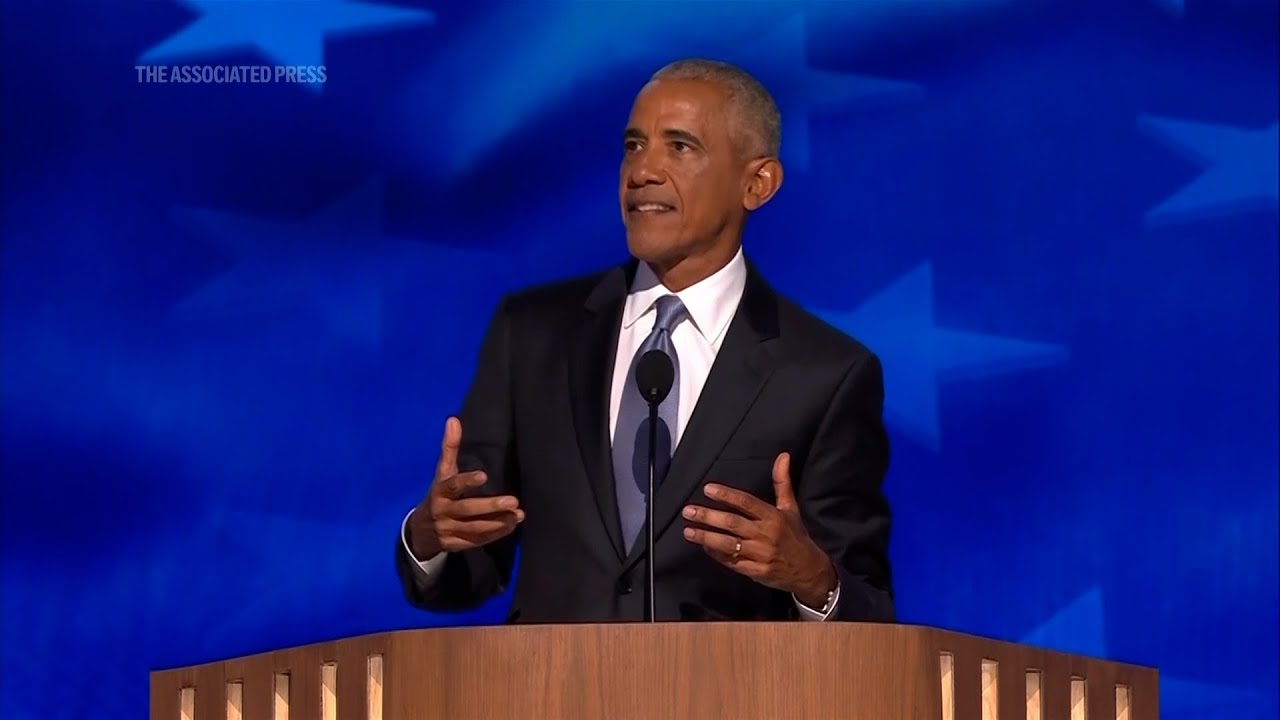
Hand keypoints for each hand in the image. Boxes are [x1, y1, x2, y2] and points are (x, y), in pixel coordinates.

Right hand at [408, 417, 523, 559]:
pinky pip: (476, 541)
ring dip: (497, 522)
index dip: (467, 481)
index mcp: (440, 491)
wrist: (420, 530)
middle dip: (490, 506)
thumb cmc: (439, 493)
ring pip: (474, 528)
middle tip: (514, 501)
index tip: (484, 475)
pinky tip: (511, 526)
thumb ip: (450, 448)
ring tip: (519, 515)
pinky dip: (494, 534)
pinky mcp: (455, 545)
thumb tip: (453, 420)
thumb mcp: (442, 472)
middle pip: (467, 510)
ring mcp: (448, 530)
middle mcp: (442, 511)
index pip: (453, 486)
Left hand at [681, 452, 836, 608]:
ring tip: (688, 532)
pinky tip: (704, 547)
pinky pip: (732, 563)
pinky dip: (717, 555)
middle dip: (708, 517)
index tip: (707, 489)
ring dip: (706, 537)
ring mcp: (760, 555)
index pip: (746, 503)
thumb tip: (783, 456)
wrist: (809, 571)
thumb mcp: (791, 508)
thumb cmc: (796, 536)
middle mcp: (765, 535)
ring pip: (729, 545)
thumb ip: (782, 483)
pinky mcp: (755, 572)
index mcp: (773, 517)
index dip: (726, 495)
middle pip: (733, 523)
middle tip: (688, 511)